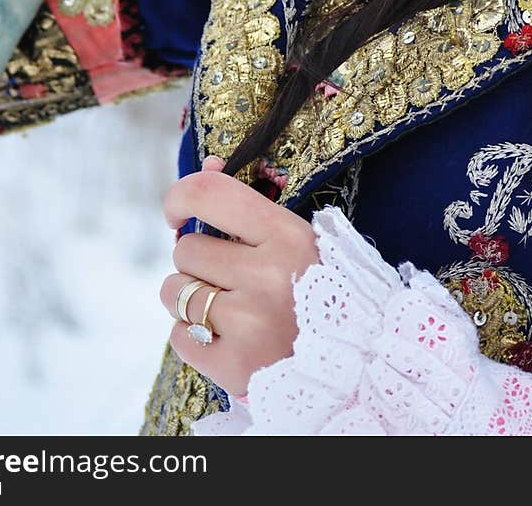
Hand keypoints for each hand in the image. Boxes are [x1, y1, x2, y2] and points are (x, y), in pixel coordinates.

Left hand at [160, 157, 319, 397]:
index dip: (179, 198)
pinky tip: (227, 340)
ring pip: (174, 292)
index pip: (208, 194)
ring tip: (227, 310)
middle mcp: (266, 275)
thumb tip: (209, 164)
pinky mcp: (233, 367)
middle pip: (186, 249)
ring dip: (190, 299)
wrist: (358, 368)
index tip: (177, 214)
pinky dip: (194, 338)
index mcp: (287, 236)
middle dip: (199, 262)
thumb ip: (252, 206)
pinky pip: (180, 337)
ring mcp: (248, 324)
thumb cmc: (325, 294)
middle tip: (230, 278)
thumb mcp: (300, 240)